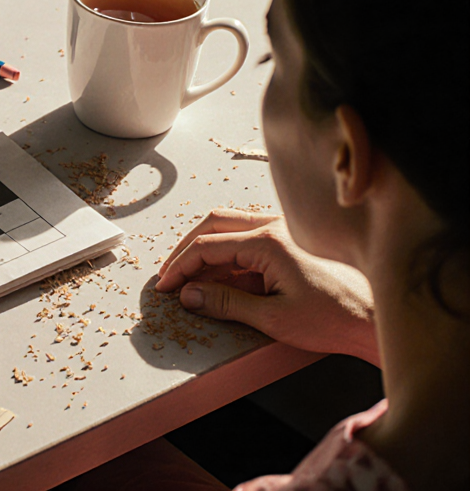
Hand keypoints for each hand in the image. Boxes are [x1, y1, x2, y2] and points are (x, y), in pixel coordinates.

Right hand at [156, 209, 378, 364]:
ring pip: (232, 227)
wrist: (378, 319)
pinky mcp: (293, 242)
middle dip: (186, 249)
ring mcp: (286, 231)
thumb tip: (189, 295)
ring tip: (191, 278)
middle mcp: (276, 228)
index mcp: (268, 243)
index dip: (179, 267)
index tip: (165, 287)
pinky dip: (228, 255)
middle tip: (170, 276)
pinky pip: (249, 238)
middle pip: (214, 224)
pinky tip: (222, 278)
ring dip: (207, 249)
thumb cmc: (335, 319)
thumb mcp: (273, 317)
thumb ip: (225, 303)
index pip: (207, 246)